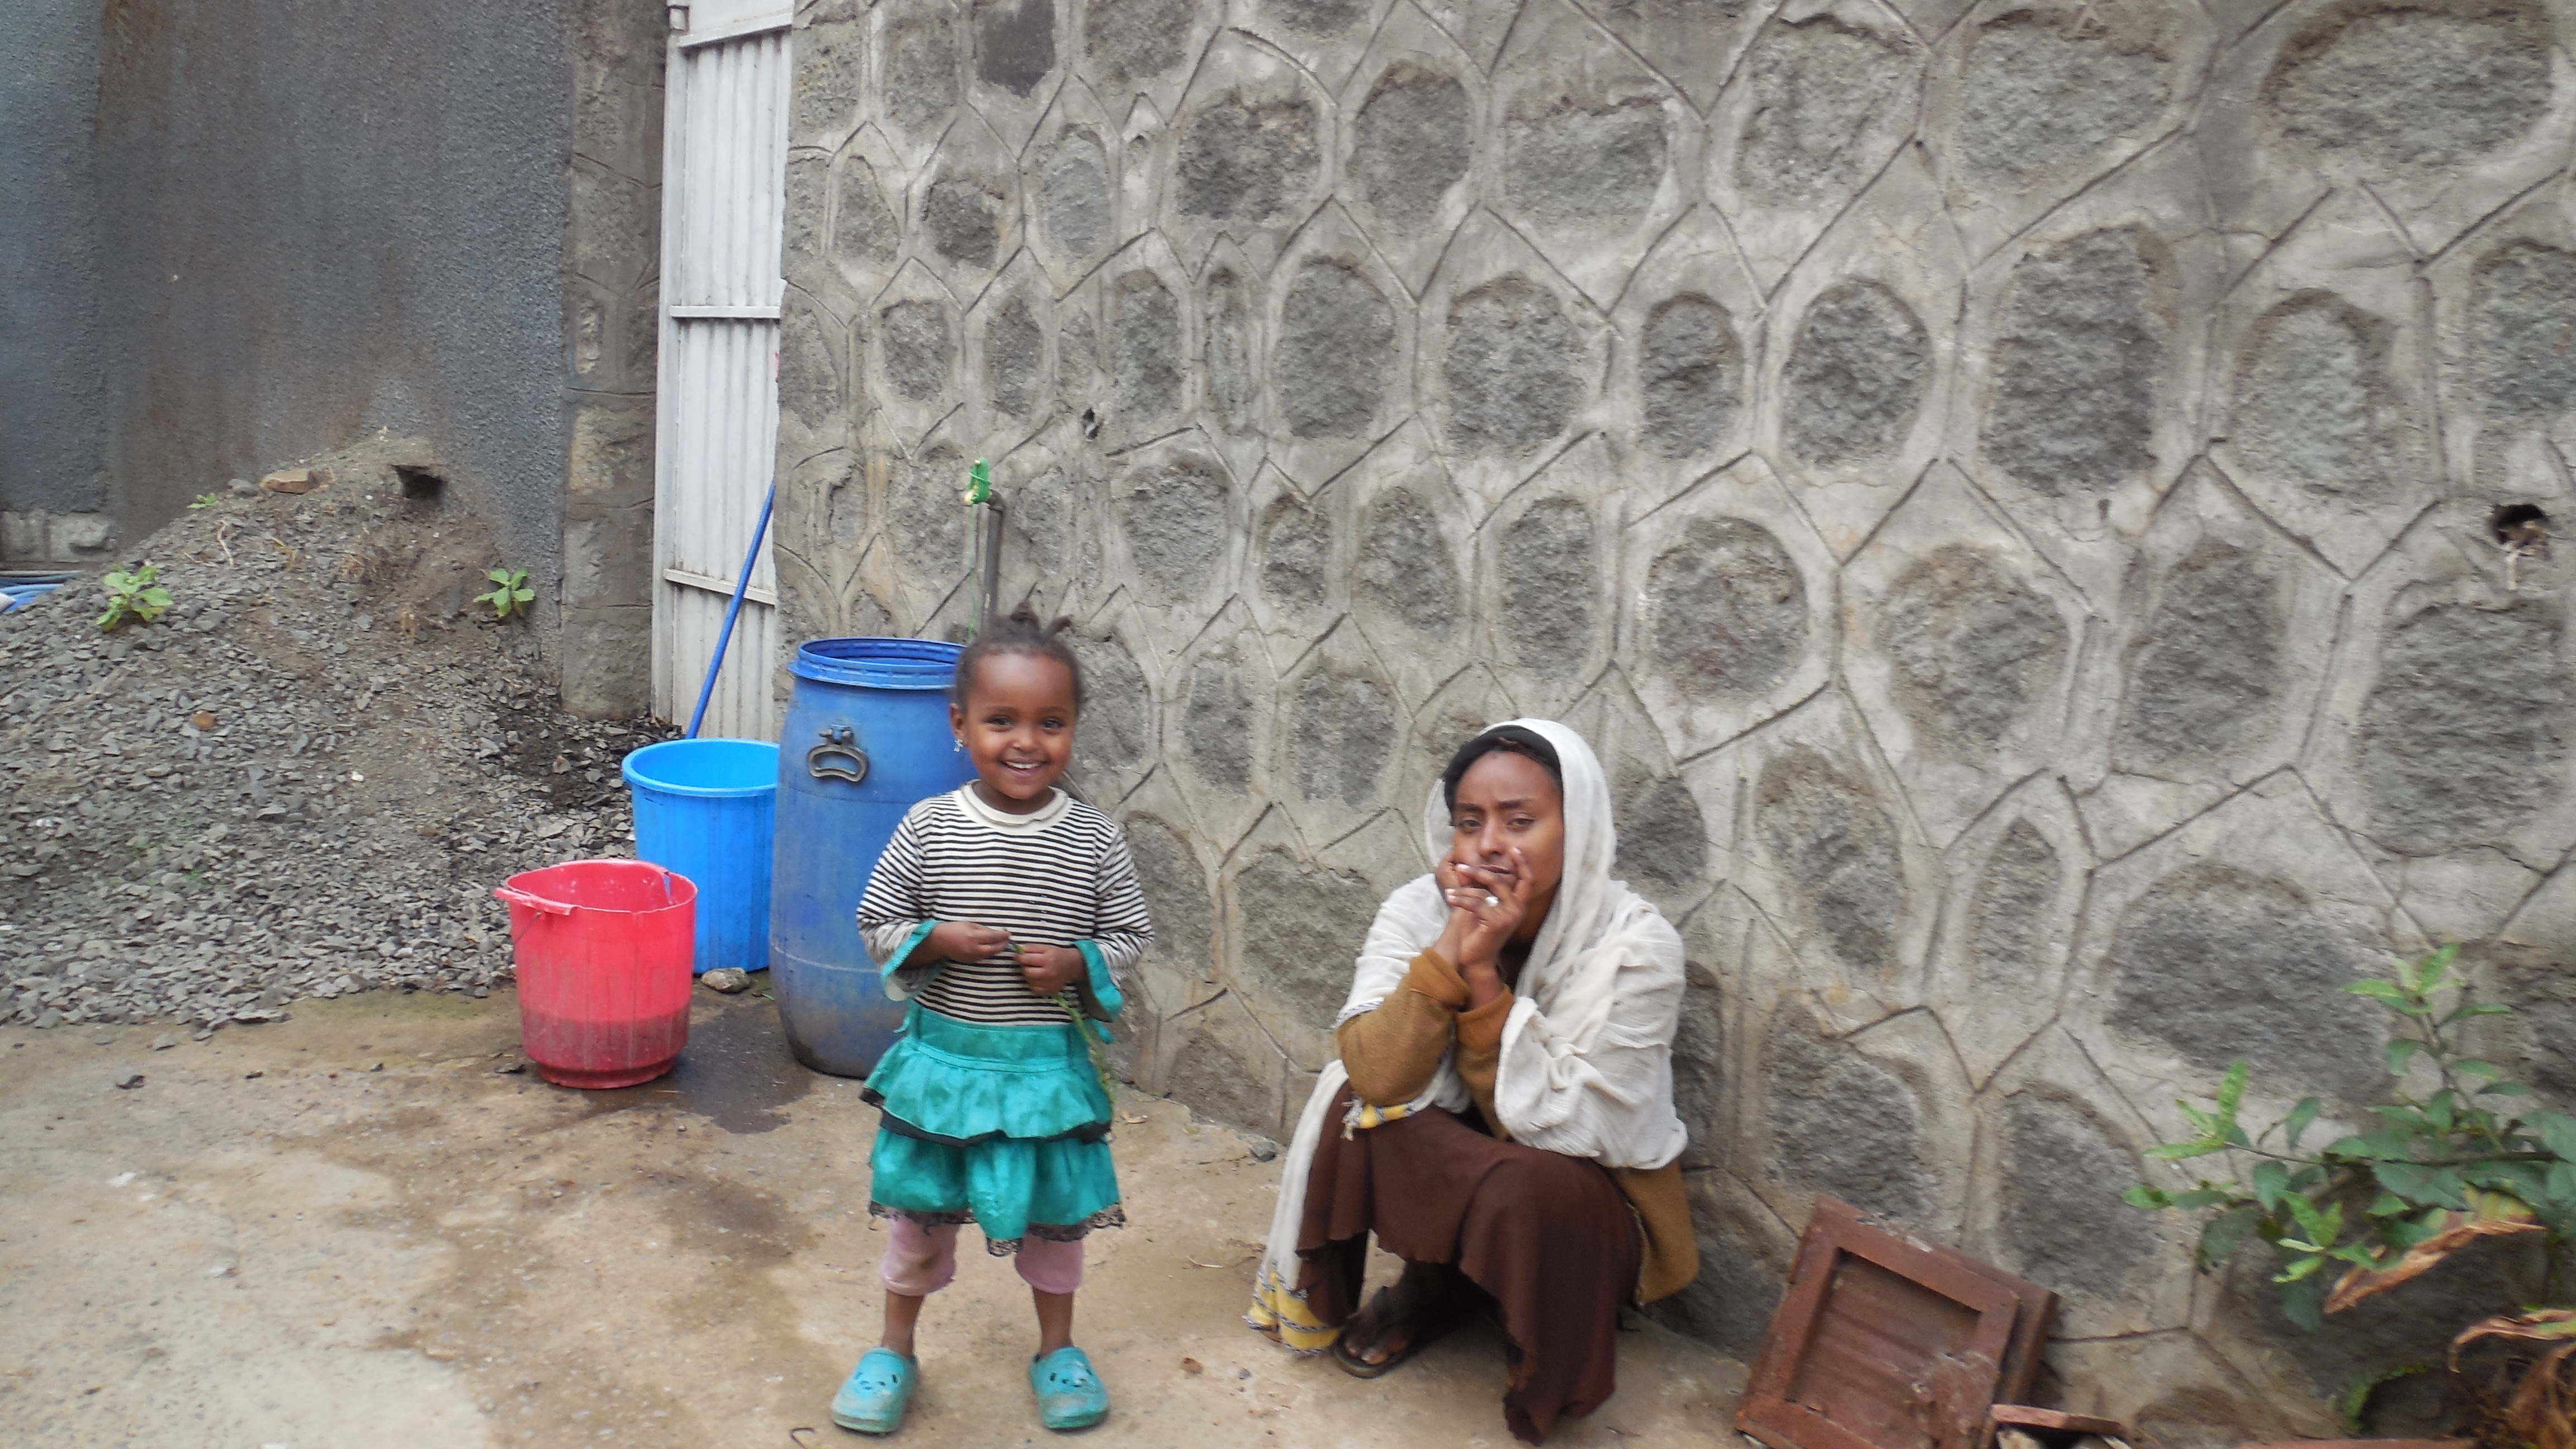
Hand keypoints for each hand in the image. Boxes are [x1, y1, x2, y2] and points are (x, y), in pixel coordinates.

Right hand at [926, 920, 1011, 962]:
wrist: (940, 941)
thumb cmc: (954, 929)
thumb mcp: (970, 925)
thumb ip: (984, 929)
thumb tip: (996, 933)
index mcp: (974, 937)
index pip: (993, 937)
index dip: (1002, 935)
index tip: (1009, 933)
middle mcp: (974, 948)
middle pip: (994, 949)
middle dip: (1003, 944)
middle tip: (1007, 940)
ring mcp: (972, 956)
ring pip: (989, 954)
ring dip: (997, 949)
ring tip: (1001, 944)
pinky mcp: (970, 961)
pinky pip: (983, 957)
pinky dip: (988, 952)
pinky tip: (990, 948)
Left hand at [1016, 943, 1084, 996]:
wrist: (1071, 966)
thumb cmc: (1056, 955)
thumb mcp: (1045, 947)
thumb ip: (1030, 948)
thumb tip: (1017, 951)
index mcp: (1048, 960)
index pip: (1026, 960)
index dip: (1019, 957)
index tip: (1018, 956)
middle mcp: (1049, 973)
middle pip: (1026, 972)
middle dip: (1024, 967)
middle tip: (1028, 964)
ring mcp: (1050, 984)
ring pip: (1029, 981)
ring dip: (1029, 975)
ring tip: (1034, 970)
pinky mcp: (1050, 991)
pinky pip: (1034, 989)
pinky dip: (1033, 984)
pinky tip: (1038, 978)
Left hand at [1433, 847, 1533, 1001]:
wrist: (1475, 959)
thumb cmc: (1477, 933)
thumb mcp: (1480, 907)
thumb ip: (1478, 888)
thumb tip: (1466, 868)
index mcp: (1518, 905)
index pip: (1527, 880)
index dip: (1522, 863)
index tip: (1512, 848)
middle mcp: (1517, 910)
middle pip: (1501, 880)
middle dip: (1479, 872)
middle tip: (1461, 867)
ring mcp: (1509, 916)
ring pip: (1486, 891)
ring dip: (1464, 889)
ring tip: (1450, 890)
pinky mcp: (1496, 923)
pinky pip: (1476, 903)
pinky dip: (1461, 899)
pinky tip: (1450, 898)